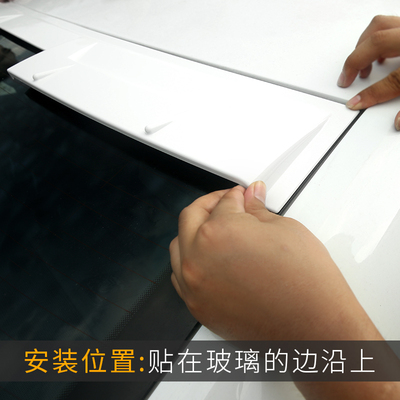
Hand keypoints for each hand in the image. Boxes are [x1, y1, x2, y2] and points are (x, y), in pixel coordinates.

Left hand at [170, 182, 378, 341]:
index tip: (243, 196)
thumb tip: (251, 197)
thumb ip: (258, 210)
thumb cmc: (305, 285)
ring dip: (194, 231)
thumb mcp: (284, 230)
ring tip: (215, 228)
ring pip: (179, 246)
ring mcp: (194, 285)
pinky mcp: (197, 307)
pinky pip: (179, 276)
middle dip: (210, 204)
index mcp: (219, 232)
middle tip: (227, 202)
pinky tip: (206, 256)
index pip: (223, 202)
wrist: (314, 329)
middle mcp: (198, 258)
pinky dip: (189, 260)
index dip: (238, 195)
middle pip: (191, 217)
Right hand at [337, 15, 399, 128]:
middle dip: (356, 61)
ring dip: (366, 44)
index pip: (389, 81)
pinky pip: (393, 23)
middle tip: (349, 78)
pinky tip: (385, 50)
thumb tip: (398, 122)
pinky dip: (382, 36)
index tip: (353, 103)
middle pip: (376, 41)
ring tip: (364, 64)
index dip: (369, 95)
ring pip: (381, 25)